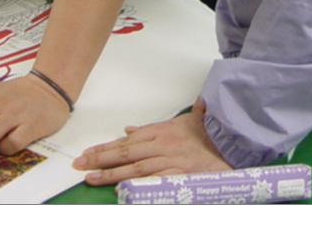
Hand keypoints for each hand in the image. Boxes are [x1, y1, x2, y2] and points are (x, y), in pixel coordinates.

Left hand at [74, 98, 230, 184]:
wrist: (232, 144)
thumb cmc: (208, 136)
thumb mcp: (182, 123)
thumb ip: (153, 127)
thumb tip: (130, 129)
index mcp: (161, 131)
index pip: (126, 140)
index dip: (105, 147)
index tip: (88, 153)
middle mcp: (162, 144)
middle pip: (125, 152)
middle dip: (100, 158)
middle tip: (80, 164)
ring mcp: (170, 159)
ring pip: (134, 167)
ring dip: (111, 173)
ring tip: (91, 177)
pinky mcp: (179, 174)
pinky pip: (153, 180)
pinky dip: (137, 183)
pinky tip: (121, 188)